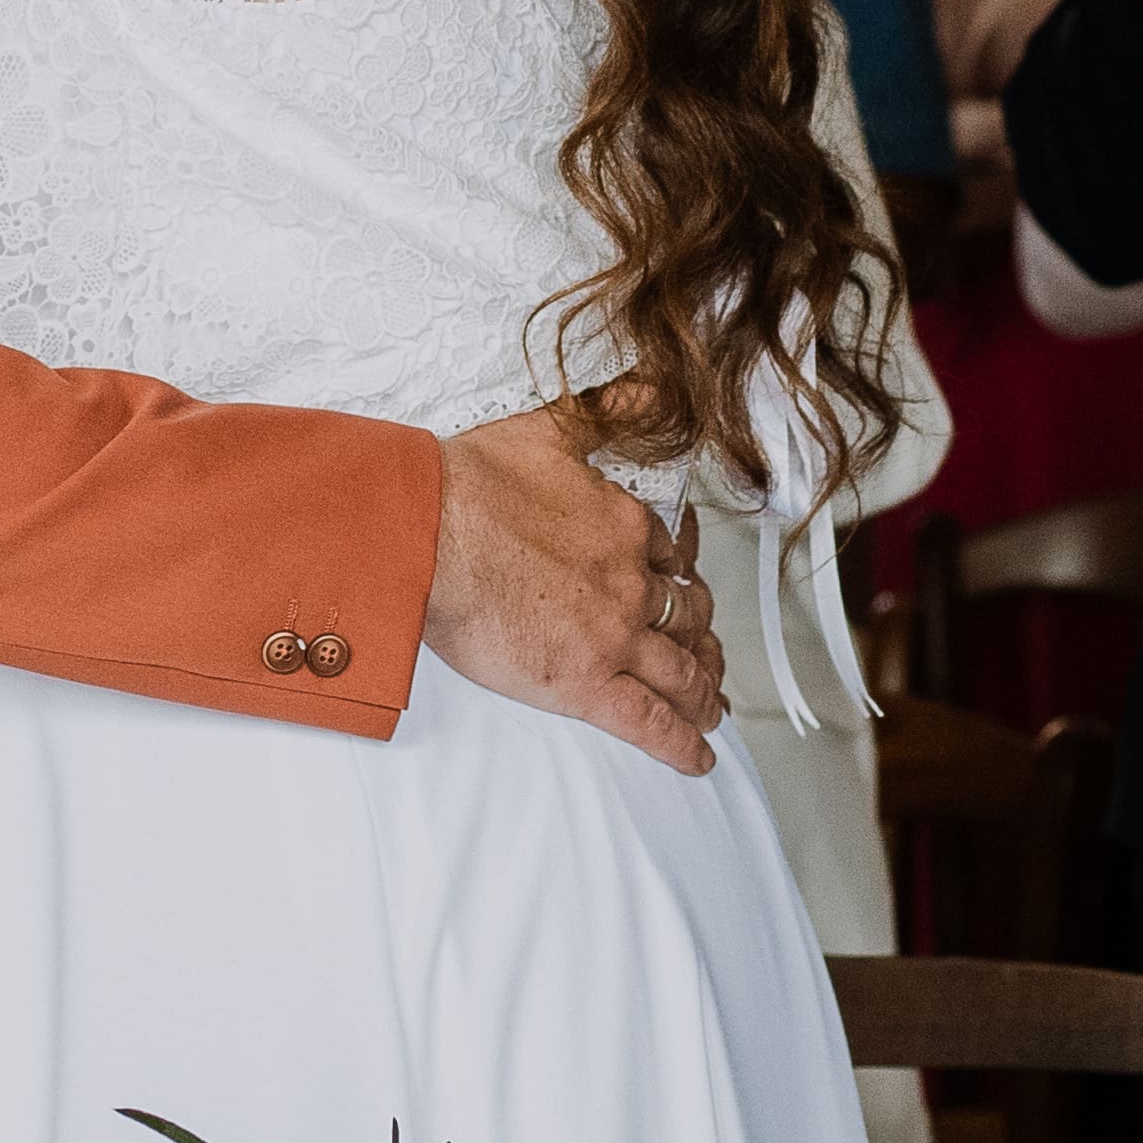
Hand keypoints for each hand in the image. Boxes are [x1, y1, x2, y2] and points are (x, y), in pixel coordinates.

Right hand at [421, 402, 721, 776]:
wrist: (431, 532)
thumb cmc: (474, 484)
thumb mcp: (553, 428)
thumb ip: (611, 409)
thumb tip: (657, 384)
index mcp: (625, 527)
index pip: (669, 560)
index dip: (678, 579)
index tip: (680, 590)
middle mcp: (631, 584)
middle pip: (685, 618)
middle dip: (701, 639)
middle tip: (706, 656)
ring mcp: (614, 637)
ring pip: (680, 672)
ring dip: (702, 692)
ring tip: (711, 708)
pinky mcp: (586, 683)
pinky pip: (650, 723)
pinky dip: (681, 744)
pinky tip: (698, 758)